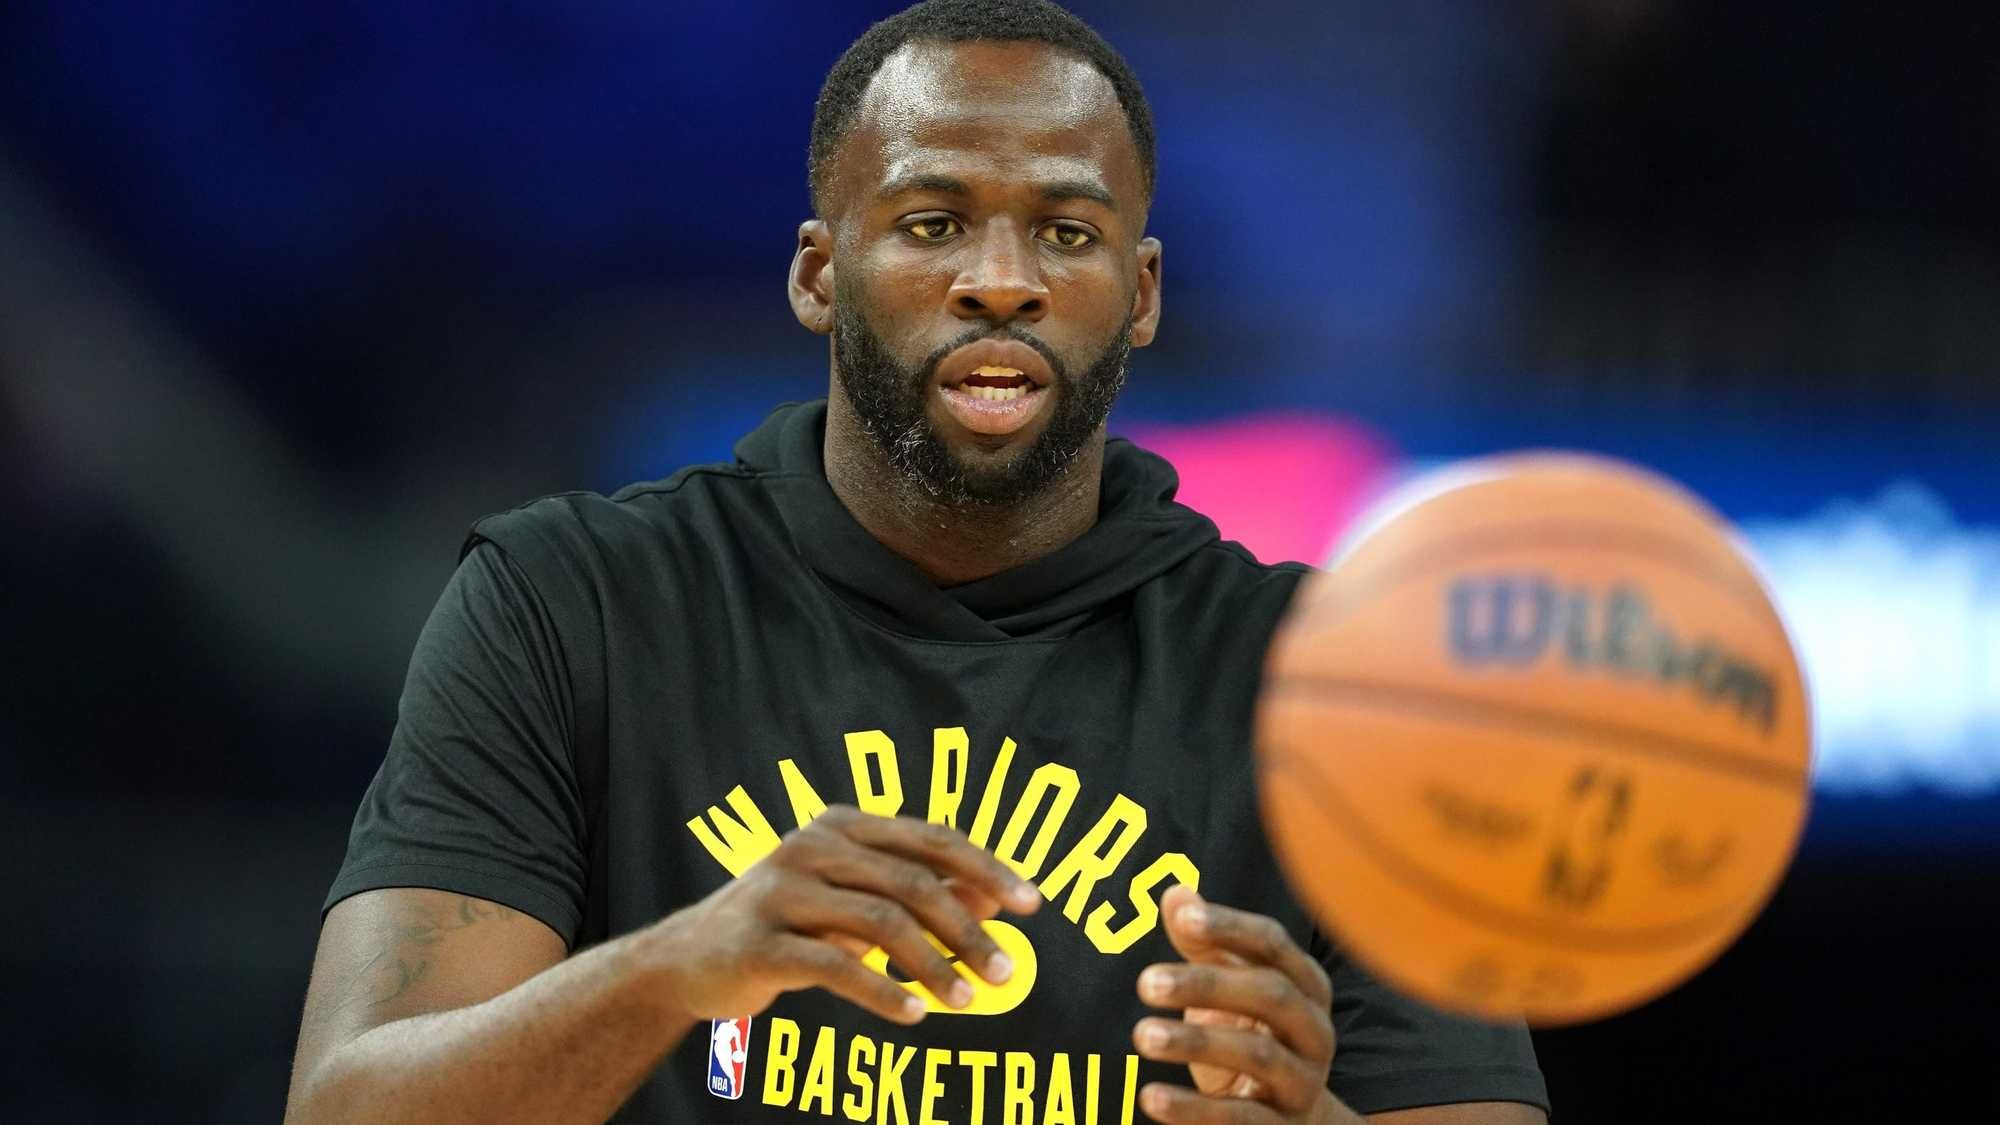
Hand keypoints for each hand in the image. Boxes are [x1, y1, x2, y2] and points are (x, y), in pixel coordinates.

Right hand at [643, 805, 1040, 1025]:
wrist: (688, 958)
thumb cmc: (788, 925)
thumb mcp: (854, 901)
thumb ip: (917, 892)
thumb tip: (994, 896)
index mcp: (842, 825)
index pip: (931, 839)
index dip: (986, 869)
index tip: (1032, 904)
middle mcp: (812, 845)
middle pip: (913, 882)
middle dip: (968, 929)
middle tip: (1008, 970)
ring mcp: (782, 890)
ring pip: (881, 922)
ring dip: (935, 965)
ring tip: (969, 999)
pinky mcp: (760, 940)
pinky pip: (837, 966)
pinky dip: (884, 991)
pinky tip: (915, 1012)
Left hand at [1132, 885, 1350, 1122]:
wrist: (1288, 1121)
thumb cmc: (1250, 1034)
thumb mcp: (1228, 989)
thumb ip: (1202, 944)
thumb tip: (1175, 894)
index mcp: (1305, 983)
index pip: (1273, 944)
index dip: (1231, 928)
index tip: (1183, 919)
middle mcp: (1314, 1029)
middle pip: (1270, 995)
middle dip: (1207, 985)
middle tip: (1145, 983)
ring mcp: (1304, 1081)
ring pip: (1259, 1055)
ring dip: (1196, 1043)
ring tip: (1141, 1036)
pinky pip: (1241, 1119)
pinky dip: (1194, 1110)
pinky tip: (1150, 1097)